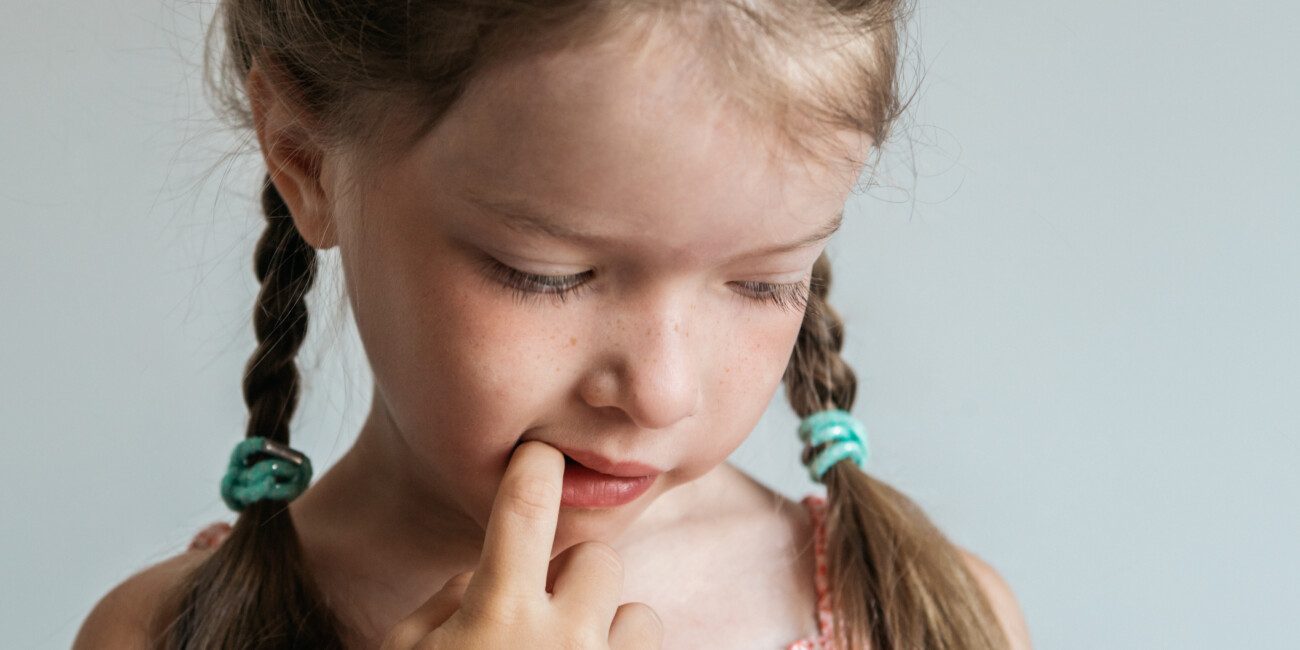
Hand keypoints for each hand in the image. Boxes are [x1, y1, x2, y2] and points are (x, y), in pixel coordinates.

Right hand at [379, 441, 663, 648]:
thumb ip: (448, 604)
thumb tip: (484, 570)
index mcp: (499, 614)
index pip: (526, 508)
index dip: (535, 469)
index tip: (540, 454)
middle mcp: (564, 638)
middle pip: (598, 559)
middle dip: (572, 581)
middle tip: (540, 621)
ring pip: (638, 616)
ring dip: (607, 636)